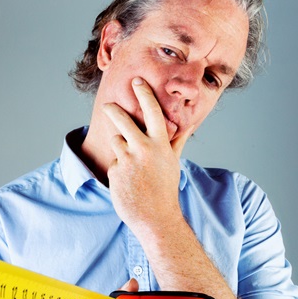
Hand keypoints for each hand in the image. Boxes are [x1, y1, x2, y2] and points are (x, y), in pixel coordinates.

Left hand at [103, 77, 192, 233]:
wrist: (155, 217)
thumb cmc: (166, 188)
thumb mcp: (173, 162)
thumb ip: (176, 141)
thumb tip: (189, 125)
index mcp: (160, 144)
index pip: (152, 111)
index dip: (144, 94)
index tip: (137, 81)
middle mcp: (143, 148)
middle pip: (122, 120)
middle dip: (113, 109)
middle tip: (108, 105)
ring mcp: (127, 159)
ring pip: (116, 141)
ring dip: (121, 148)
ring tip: (132, 166)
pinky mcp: (115, 171)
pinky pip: (113, 162)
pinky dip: (119, 169)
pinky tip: (128, 182)